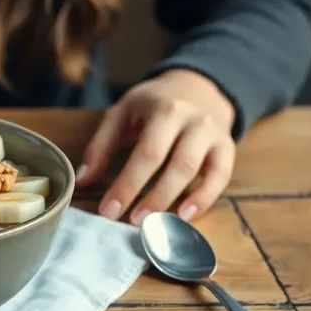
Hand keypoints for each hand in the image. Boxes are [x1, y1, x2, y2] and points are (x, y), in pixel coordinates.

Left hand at [77, 69, 237, 224]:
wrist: (196, 86)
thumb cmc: (152, 104)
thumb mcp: (122, 113)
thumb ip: (101, 145)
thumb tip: (82, 180)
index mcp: (165, 109)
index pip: (147, 153)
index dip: (128, 184)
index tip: (108, 210)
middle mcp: (194, 121)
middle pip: (177, 164)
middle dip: (154, 198)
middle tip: (133, 222)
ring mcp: (214, 134)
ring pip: (198, 172)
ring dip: (175, 201)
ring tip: (156, 224)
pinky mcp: (227, 147)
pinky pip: (221, 177)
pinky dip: (205, 199)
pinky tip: (185, 216)